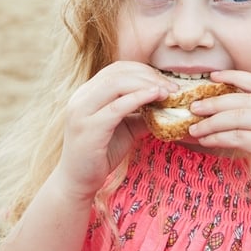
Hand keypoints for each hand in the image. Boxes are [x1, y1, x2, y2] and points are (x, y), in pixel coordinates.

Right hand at [53, 61, 176, 202]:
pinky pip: (116, 107)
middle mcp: (81, 98)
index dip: (143, 71)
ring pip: (117, 84)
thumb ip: (142, 114)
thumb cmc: (101, 154)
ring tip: (168, 93)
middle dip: (149, 76)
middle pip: (118, 73)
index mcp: (87, 93)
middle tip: (172, 87)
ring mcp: (82, 112)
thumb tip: (168, 105)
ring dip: (146, 85)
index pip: (117, 69)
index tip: (165, 81)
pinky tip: (155, 98)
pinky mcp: (88, 128)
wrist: (77, 181)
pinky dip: (138, 98)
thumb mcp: (125, 128)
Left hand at [187, 70, 250, 215]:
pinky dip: (217, 138)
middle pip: (243, 100)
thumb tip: (225, 107)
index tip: (212, 77)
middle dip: (214, 103)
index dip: (233, 76)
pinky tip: (206, 141)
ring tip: (195, 128)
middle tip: (193, 108)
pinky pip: (237, 137)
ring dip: (211, 123)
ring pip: (237, 118)